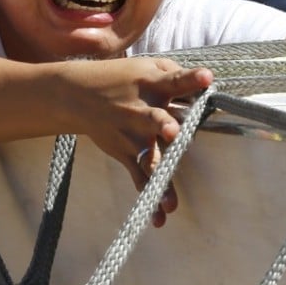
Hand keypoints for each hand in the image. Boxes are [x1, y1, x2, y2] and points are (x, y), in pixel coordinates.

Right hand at [62, 58, 213, 226]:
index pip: (175, 80)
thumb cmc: (121, 78)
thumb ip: (177, 73)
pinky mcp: (127, 155)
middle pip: (156, 120)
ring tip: (171, 201)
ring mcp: (133, 137)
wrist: (78, 96)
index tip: (207, 78)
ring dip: (160, 177)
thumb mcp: (147, 65)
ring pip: (150, 159)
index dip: (191, 79)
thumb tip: (207, 83)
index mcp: (152, 84)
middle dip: (164, 126)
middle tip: (172, 132)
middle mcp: (142, 112)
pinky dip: (150, 199)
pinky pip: (141, 179)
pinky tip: (161, 219)